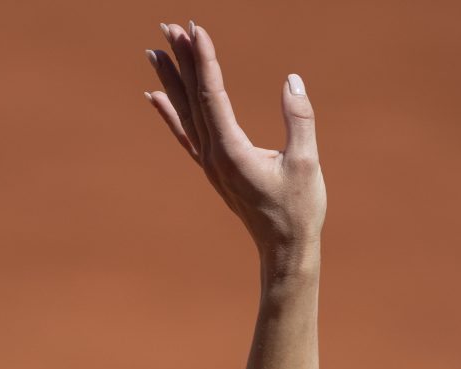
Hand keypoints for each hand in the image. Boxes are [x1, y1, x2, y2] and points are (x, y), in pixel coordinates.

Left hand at [145, 21, 324, 257]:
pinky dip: (169, 113)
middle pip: (192, 99)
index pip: (212, 96)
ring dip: (171, 80)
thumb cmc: (299, 208)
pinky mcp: (213, 170)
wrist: (284, 249)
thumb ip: (299, 119)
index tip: (196, 30)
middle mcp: (213, 157)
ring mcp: (210, 164)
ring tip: (155, 51)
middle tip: (168, 26)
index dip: (204, 60)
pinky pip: (185, 135)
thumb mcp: (306, 162)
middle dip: (182, 60)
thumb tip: (292, 80)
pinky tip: (155, 96)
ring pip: (185, 113)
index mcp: (233, 153)